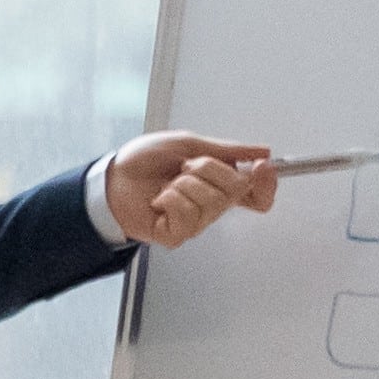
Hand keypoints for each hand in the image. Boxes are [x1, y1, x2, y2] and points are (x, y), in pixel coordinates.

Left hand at [106, 128, 282, 249]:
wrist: (112, 176)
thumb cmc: (143, 162)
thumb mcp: (188, 143)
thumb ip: (226, 150)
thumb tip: (261, 151)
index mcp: (219, 184)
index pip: (258, 194)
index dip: (267, 183)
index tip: (263, 166)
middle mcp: (211, 206)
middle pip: (237, 190)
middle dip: (209, 168)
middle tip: (184, 167)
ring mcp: (195, 223)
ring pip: (212, 200)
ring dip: (185, 183)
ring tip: (167, 184)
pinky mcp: (176, 235)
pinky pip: (188, 213)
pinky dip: (170, 198)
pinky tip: (159, 199)